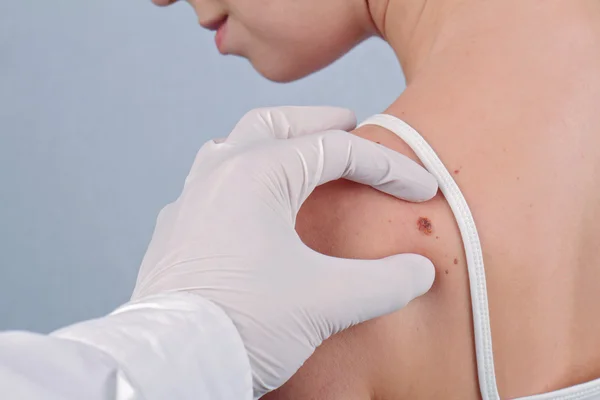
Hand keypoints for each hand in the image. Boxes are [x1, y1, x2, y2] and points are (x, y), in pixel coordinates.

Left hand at [131, 106, 438, 396]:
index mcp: (256, 174)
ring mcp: (190, 200)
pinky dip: (243, 176)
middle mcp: (218, 174)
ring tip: (299, 149)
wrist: (172, 364)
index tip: (421, 187)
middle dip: (317, 122)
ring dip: (273, 141)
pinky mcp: (176, 230)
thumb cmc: (245, 324)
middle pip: (274, 124)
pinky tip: (253, 200)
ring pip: (234, 146)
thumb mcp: (328, 301)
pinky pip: (212, 182)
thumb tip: (420, 273)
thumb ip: (384, 283)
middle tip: (350, 122)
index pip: (336, 151)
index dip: (387, 166)